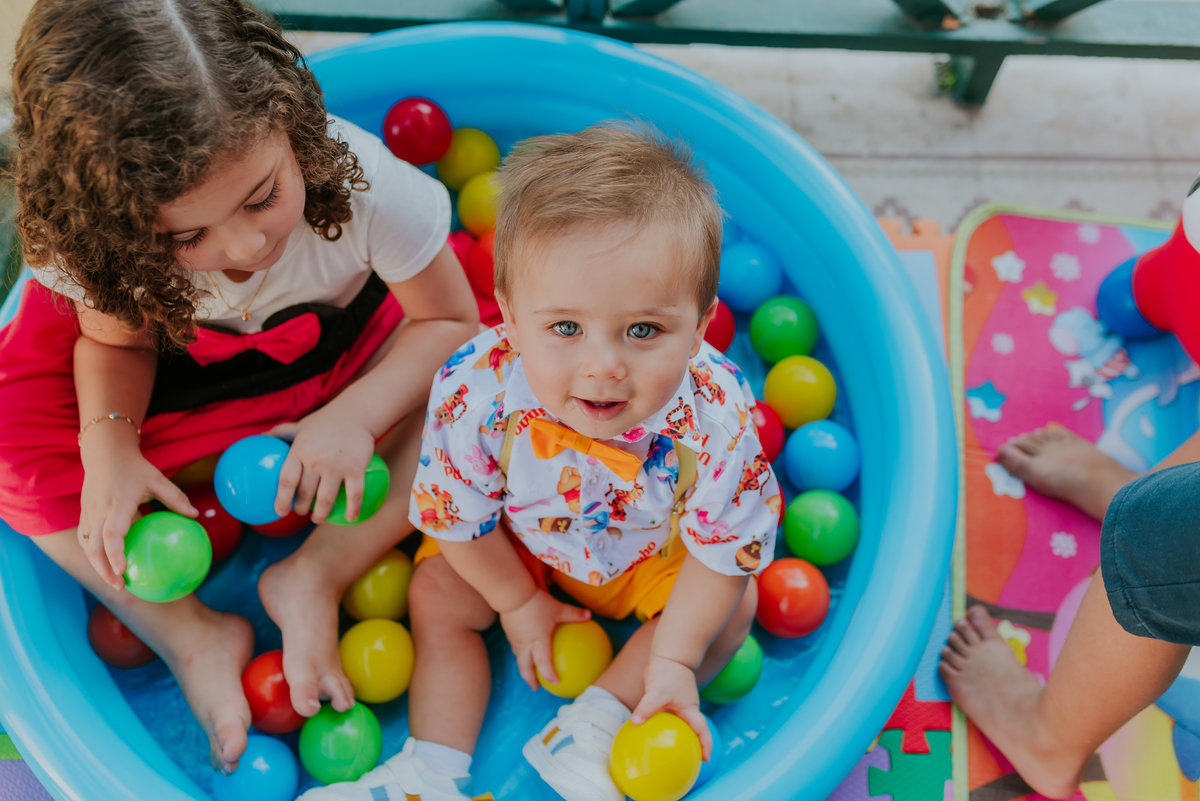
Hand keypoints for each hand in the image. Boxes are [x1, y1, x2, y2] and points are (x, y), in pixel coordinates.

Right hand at [78, 426, 197, 590]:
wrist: (104, 454)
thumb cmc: (135, 468)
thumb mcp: (158, 479)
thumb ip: (176, 498)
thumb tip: (196, 516)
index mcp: (117, 503)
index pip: (111, 533)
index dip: (115, 554)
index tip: (123, 571)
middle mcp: (99, 511)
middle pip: (93, 547)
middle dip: (103, 569)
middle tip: (121, 586)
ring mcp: (88, 513)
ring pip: (86, 545)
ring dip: (97, 565)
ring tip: (115, 581)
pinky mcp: (84, 514)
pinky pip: (84, 539)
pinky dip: (93, 554)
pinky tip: (107, 565)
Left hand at [267, 407, 375, 523]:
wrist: (356, 413)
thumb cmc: (325, 421)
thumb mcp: (300, 425)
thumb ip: (280, 433)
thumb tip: (258, 437)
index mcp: (299, 450)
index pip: (286, 481)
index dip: (282, 499)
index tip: (280, 512)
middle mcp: (316, 460)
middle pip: (305, 494)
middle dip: (301, 508)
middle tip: (302, 512)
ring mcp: (337, 466)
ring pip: (326, 499)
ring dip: (321, 514)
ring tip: (318, 518)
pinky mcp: (356, 469)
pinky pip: (354, 495)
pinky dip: (352, 510)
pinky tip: (349, 518)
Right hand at [499, 589, 591, 690]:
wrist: (512, 594)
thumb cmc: (536, 603)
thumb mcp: (558, 608)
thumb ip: (574, 614)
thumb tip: (589, 615)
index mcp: (537, 642)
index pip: (543, 664)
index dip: (548, 675)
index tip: (555, 682)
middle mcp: (524, 644)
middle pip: (524, 668)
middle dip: (530, 679)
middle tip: (536, 688)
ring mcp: (514, 638)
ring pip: (518, 657)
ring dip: (523, 666)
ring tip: (529, 670)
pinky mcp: (508, 630)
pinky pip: (515, 645)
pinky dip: (520, 651)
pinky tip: (525, 645)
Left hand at [632, 655, 711, 760]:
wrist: (668, 655)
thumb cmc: (667, 672)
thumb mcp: (657, 691)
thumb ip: (647, 707)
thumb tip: (635, 722)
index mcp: (690, 710)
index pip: (702, 730)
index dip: (706, 745)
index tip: (706, 759)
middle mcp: (686, 710)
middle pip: (694, 731)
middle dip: (695, 746)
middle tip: (690, 762)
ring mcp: (678, 706)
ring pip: (680, 726)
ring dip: (678, 737)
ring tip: (670, 753)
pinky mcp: (668, 702)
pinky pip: (667, 719)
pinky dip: (663, 727)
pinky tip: (651, 734)